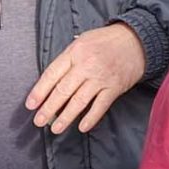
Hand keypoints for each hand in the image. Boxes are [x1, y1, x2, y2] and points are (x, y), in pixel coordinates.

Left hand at [27, 23, 146, 133]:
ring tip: (55, 128)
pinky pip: (100, 106)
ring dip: (65, 117)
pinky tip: (82, 127)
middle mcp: (86, 65)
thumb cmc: (107, 40)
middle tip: (38, 121)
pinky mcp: (114, 87)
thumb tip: (51, 80)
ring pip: (79, 101)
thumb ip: (68, 58)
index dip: (39, 91)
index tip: (31, 105)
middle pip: (62, 91)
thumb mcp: (83, 40)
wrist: (137, 40)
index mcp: (75, 52)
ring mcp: (101, 78)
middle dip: (48, 108)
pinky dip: (91, 118)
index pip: (52, 74)